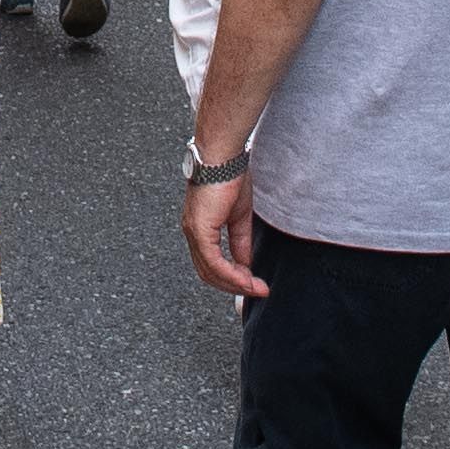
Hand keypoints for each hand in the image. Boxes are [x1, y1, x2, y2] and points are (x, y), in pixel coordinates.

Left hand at [182, 170, 265, 300]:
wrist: (223, 158)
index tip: (254, 284)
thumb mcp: (239, 216)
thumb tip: (246, 265)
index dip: (232, 277)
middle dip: (234, 286)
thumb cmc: (229, 176)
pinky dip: (231, 275)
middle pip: (208, 273)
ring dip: (234, 284)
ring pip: (210, 271)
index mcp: (199, 228)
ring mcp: (193, 232)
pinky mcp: (199, 229)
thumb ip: (240, 242)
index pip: (211, 263)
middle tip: (257, 291)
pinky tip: (246, 280)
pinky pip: (213, 262)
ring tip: (256, 288)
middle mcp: (192, 232)